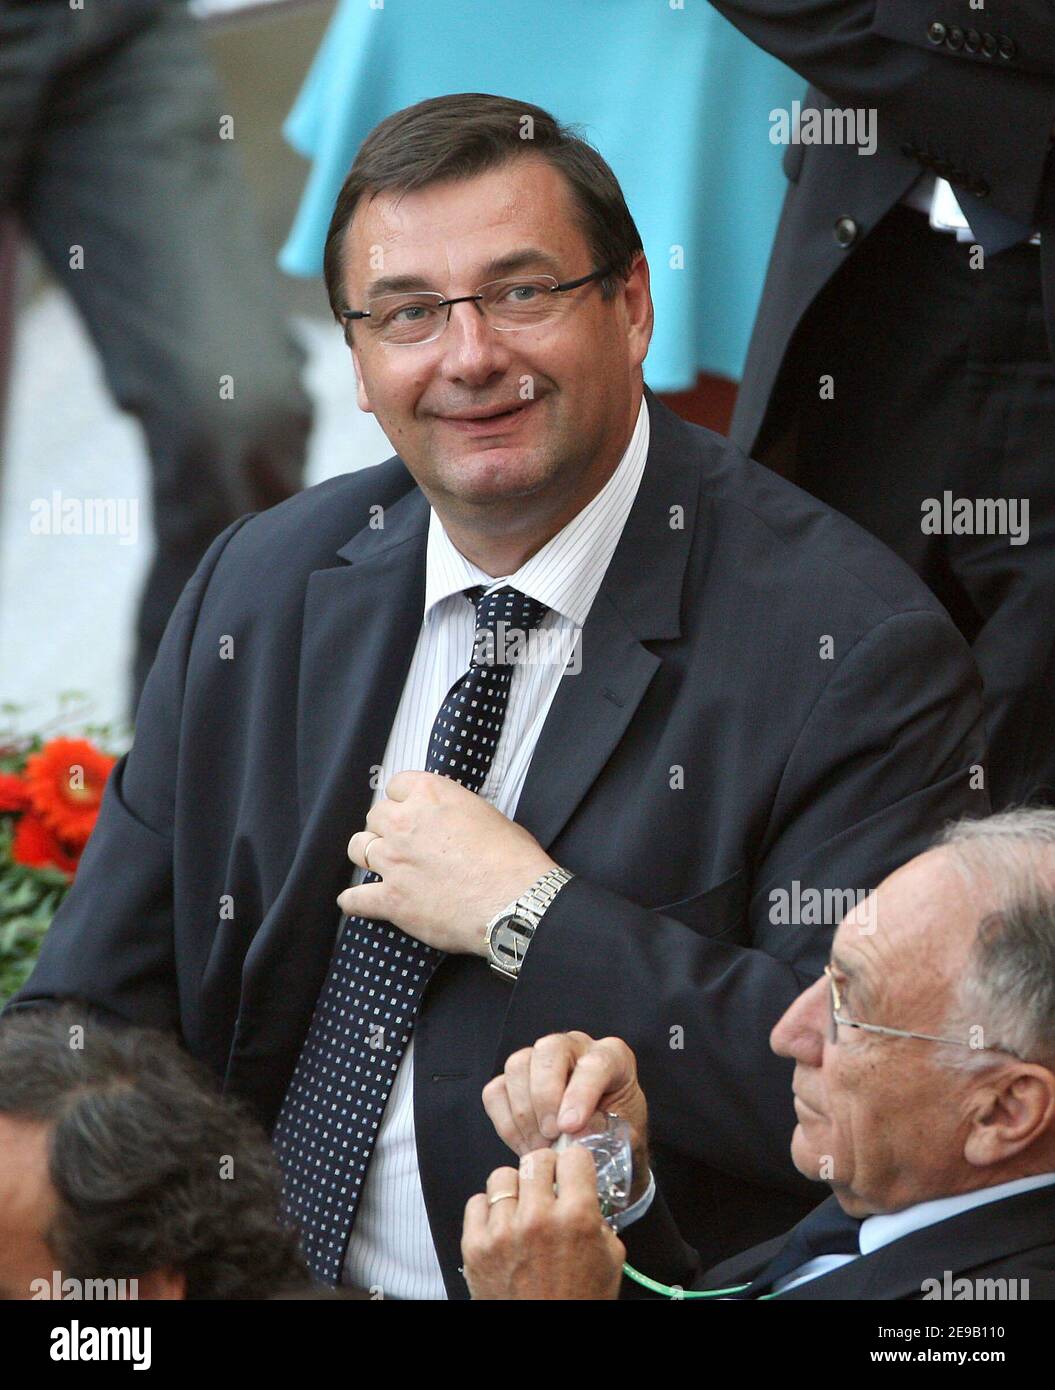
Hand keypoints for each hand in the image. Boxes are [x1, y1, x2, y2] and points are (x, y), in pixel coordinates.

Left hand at [336, 770, 556, 955]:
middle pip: (375, 815)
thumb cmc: (512, 861)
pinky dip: (353, 902)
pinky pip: (355, 899)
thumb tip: (453, 822)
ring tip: (379, 863)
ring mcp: (394, 861)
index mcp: (431, 795)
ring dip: (367, 854)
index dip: (404, 799)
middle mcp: (406, 823)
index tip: (409, 809)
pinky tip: (354, 902)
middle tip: (401, 839)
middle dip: (386, 826)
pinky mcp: (391, 899)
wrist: (515, 902)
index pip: (397, 785)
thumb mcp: (489, 816)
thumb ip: (458, 812)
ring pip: (358, 848)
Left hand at [461, 1148, 624, 1299]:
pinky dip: (488, 1212)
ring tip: (522, 1212)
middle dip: (545, 1172)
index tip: (572, 1174)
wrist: (547, 1343)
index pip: (574, 1157)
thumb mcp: (610, 1258)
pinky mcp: (475, 1246)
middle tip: (547, 1190)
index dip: (574, 1166)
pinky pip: (476, 1202)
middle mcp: (538, 1218)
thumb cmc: (579, 1300)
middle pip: (535, 1159)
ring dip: (515, 1191)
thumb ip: (598, 1217)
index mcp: (577, 1218)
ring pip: (502, 1176)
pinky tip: (502, 1229)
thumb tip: (581, 1187)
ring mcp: (503, 1231)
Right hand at [483, 1031, 650, 1202]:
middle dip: (545, 1097)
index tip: (569, 1127)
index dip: (579, 1095)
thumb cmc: (616, 1133)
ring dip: (523, 1113)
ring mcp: (540, 1058)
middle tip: (551, 1135)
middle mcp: (575, 1047)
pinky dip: (506, 1123)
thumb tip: (573, 1134)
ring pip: (517, 1066)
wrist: (601, 1144)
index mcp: (612, 1056)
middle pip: (549, 1050)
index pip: (595, 1063)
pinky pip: (495, 1091)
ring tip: (540, 1146)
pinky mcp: (515, 1078)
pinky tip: (526, 1145)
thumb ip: (603, 1133)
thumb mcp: (623, 1136)